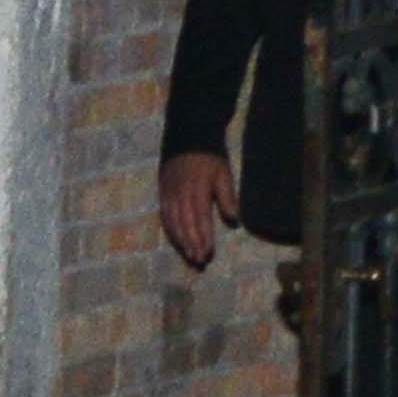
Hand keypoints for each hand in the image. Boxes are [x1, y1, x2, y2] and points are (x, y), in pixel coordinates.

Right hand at [159, 150, 237, 269]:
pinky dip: (171, 230)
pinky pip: (165, 215)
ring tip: (189, 255)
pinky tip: (176, 240)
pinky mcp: (163, 192)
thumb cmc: (210, 156)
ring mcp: (170, 194)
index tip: (208, 253)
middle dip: (192, 245)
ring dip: (181, 241)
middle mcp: (181, 195)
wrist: (188, 135)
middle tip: (199, 261)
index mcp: (198, 191)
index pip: (201, 220)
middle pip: (186, 225)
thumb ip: (228, 198)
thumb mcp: (224, 174)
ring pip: (173, 223)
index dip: (204, 238)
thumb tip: (234, 220)